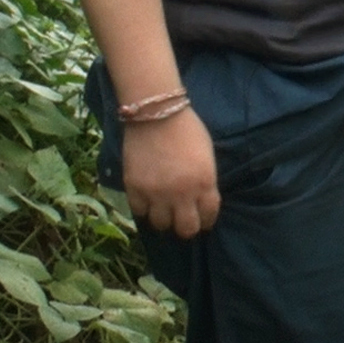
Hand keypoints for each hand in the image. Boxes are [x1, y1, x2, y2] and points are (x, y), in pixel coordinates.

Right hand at [122, 106, 219, 237]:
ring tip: (163, 208)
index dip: (206, 220)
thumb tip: (200, 200)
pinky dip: (144, 207)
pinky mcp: (134, 188)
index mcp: (204, 183)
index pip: (208, 216)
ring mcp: (156, 193)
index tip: (203, 219)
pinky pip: (139, 211)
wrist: (156, 113)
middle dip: (186, 226)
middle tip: (183, 218)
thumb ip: (205, 180)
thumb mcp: (206, 155)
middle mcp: (181, 193)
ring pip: (161, 224)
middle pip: (185, 229)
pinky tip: (147, 199)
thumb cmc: (187, 129)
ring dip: (164, 217)